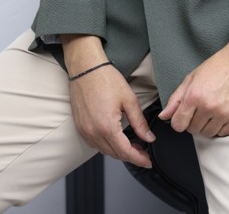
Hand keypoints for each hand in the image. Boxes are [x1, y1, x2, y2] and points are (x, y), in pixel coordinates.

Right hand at [62, 35, 154, 167]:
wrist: (86, 68)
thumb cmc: (106, 79)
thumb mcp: (129, 99)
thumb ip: (139, 122)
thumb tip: (148, 138)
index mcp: (107, 126)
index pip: (125, 152)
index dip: (139, 159)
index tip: (148, 161)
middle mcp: (93, 132)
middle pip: (115, 154)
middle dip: (131, 156)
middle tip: (144, 152)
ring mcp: (84, 130)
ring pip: (104, 151)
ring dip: (119, 152)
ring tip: (133, 146)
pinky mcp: (80, 127)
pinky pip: (95, 144)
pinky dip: (107, 146)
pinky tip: (116, 139)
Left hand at [158, 39, 228, 137]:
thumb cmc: (217, 67)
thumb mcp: (192, 78)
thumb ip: (176, 98)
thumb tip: (164, 116)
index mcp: (194, 95)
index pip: (178, 124)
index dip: (178, 121)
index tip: (183, 116)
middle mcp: (208, 106)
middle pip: (193, 130)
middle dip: (193, 121)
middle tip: (200, 109)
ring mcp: (223, 113)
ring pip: (208, 134)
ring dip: (207, 125)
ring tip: (212, 111)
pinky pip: (223, 134)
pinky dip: (220, 127)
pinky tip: (221, 114)